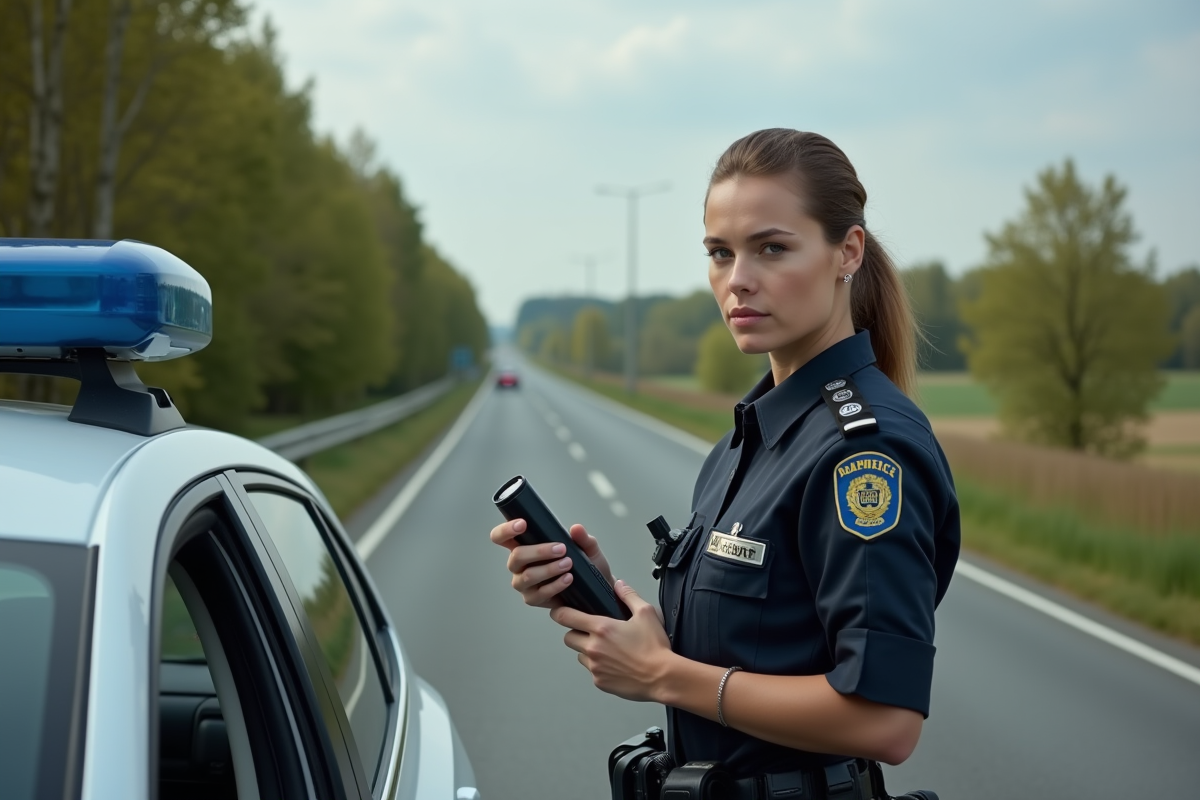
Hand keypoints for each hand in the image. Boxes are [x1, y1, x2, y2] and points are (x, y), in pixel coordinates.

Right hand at [489, 519, 614, 608]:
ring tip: (568, 564)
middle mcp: (518, 565)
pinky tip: (568, 579)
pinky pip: (539, 593)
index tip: (523, 524)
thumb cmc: (584, 565)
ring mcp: (523, 583)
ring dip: (548, 569)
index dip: (506, 530)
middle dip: (539, 551)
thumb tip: (576, 529)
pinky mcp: (532, 598)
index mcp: (523, 545)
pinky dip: (554, 585)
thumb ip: (583, 538)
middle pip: (516, 556)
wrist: (594, 590)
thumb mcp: (588, 549)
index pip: (502, 537)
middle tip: (562, 548)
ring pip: (527, 576)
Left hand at [550, 580, 673, 701]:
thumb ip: (629, 596)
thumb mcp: (646, 613)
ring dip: (587, 651)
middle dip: (576, 632)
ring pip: (579, 655)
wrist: (662, 677)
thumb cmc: (655, 648)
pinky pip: (591, 670)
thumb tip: (619, 585)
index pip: (566, 617)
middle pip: (568, 637)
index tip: (559, 611)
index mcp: (601, 628)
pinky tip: (614, 663)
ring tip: (607, 649)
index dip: (559, 612)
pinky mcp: (599, 681)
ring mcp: (595, 666)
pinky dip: (598, 666)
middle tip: (591, 632)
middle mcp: (593, 648)